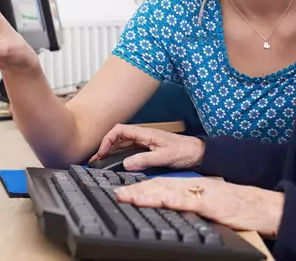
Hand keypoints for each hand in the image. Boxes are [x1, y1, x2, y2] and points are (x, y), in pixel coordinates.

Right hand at [90, 124, 204, 171]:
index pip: (120, 131)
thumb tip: (126, 164)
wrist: (200, 154)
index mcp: (146, 134)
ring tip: (101, 163)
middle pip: (118, 138)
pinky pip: (130, 152)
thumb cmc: (186, 151)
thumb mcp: (165, 157)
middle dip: (105, 147)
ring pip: (123, 145)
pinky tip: (116, 164)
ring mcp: (146, 144)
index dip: (107, 139)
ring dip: (111, 152)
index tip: (101, 153)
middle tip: (96, 161)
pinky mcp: (149, 151)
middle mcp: (144, 137)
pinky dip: (120, 156)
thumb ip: (145, 160)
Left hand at [115, 177, 283, 237]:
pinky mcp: (212, 204)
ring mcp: (202, 194)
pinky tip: (161, 200)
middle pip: (160, 186)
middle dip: (136, 190)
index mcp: (192, 188)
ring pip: (170, 191)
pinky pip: (190, 201)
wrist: (261, 206)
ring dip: (147, 194)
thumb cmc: (236, 208)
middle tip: (117, 195)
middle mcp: (194, 187)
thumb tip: (169, 209)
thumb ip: (189, 206)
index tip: (122, 193)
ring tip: (129, 197)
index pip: (161, 186)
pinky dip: (175, 200)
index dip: (140, 189)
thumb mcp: (207, 206)